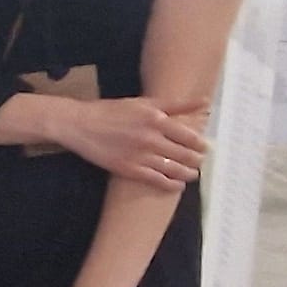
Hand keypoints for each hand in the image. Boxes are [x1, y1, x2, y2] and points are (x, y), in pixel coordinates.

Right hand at [49, 96, 210, 190]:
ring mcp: (140, 156)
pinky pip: (157, 180)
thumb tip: (205, 101)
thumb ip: (176, 104)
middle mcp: (151, 138)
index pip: (190, 136)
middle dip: (197, 160)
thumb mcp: (144, 103)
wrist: (80, 125)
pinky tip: (177, 185)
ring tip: (192, 174)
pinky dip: (171, 184)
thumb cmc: (112, 111)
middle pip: (185, 154)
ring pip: (174, 169)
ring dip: (188, 174)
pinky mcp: (129, 170)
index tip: (205, 147)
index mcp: (156, 119)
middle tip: (200, 162)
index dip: (201, 144)